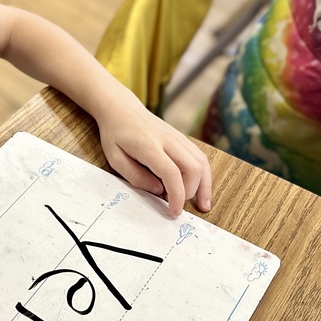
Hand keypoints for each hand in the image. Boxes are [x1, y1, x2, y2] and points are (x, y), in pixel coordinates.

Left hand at [95, 101, 211, 215]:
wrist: (122, 109)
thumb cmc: (116, 135)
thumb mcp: (115, 158)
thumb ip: (136, 176)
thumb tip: (159, 191)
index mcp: (148, 145)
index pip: (171, 173)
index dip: (176, 195)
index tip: (174, 212)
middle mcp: (168, 140)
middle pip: (192, 168)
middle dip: (190, 192)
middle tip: (177, 206)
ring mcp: (178, 137)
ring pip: (201, 162)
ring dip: (204, 186)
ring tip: (203, 205)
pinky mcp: (182, 138)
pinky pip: (200, 157)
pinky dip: (204, 175)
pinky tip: (202, 189)